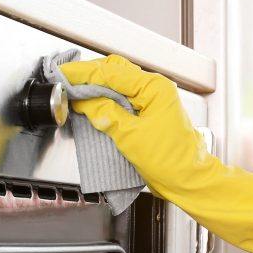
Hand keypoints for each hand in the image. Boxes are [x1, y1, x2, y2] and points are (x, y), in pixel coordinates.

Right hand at [62, 55, 252, 252]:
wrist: (188, 180)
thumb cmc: (172, 161)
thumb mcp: (131, 137)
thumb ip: (107, 115)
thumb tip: (86, 102)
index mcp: (154, 89)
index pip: (112, 72)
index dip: (84, 73)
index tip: (65, 75)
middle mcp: (154, 90)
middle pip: (114, 72)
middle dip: (88, 76)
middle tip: (65, 82)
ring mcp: (151, 101)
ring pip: (116, 84)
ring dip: (95, 88)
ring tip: (74, 94)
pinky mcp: (146, 113)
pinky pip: (121, 99)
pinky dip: (104, 100)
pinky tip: (91, 106)